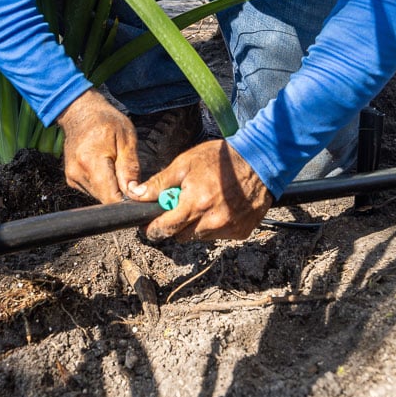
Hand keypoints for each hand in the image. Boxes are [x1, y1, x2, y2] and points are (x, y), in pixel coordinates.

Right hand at [56, 90, 139, 203]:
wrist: (80, 112)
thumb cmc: (106, 121)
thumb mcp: (126, 139)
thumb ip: (130, 168)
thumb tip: (135, 193)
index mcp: (91, 162)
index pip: (111, 198)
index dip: (127, 201)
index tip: (138, 193)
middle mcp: (78, 173)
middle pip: (105, 199)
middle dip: (121, 194)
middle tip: (129, 175)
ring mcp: (73, 178)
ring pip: (100, 197)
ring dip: (112, 188)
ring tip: (116, 167)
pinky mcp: (72, 179)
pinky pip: (93, 191)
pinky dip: (103, 184)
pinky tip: (105, 168)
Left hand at [128, 140, 272, 240]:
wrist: (260, 161)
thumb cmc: (220, 160)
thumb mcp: (185, 164)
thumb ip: (159, 183)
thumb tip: (135, 194)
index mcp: (195, 204)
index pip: (164, 229)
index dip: (153, 229)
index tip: (150, 225)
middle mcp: (212, 222)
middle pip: (181, 236)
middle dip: (177, 224)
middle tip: (183, 205)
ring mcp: (228, 229)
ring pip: (200, 236)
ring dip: (197, 225)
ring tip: (205, 202)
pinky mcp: (241, 232)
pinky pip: (219, 235)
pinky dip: (216, 225)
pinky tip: (222, 206)